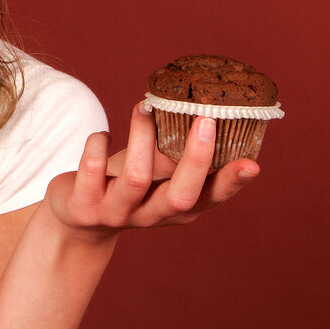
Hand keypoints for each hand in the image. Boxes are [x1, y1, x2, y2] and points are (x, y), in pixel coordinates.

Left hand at [44, 103, 258, 235]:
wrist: (76, 220)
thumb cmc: (124, 187)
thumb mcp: (155, 177)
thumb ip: (176, 157)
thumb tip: (202, 116)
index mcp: (177, 208)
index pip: (210, 199)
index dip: (231, 183)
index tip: (253, 163)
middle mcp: (151, 215)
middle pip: (181, 196)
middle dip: (195, 158)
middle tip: (205, 120)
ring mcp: (117, 213)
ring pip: (136, 177)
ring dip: (141, 137)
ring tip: (141, 107)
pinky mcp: (84, 205)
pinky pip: (93, 168)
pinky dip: (98, 144)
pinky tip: (102, 136)